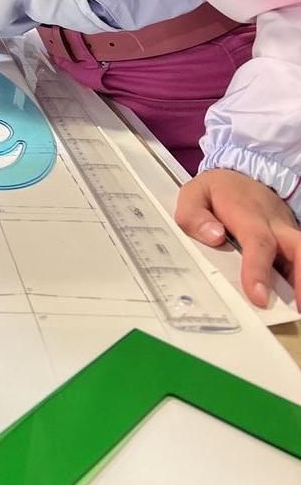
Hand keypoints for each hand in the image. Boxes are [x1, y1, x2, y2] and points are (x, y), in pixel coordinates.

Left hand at [175, 168, 300, 309]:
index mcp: (248, 213)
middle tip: (298, 309)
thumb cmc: (218, 190)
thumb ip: (195, 215)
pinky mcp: (290, 244)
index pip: (258, 241)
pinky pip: (298, 261)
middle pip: (299, 248)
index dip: (258, 269)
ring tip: (296, 310)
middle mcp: (274, 224)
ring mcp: (287, 234)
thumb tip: (214, 237)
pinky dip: (297, 280)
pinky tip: (293, 301)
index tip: (258, 296)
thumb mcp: (195, 194)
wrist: (241, 175)